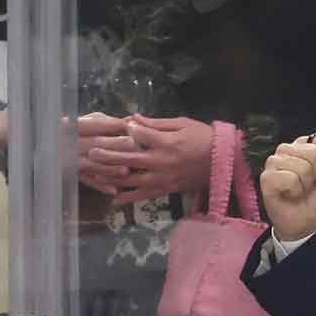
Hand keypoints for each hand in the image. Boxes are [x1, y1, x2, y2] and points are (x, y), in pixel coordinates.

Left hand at [80, 114, 215, 202]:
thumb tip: (132, 118)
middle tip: (91, 151)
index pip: (139, 135)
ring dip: (113, 177)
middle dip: (108, 155)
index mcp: (166, 142)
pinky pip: (146, 195)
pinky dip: (130, 197)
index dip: (125, 130)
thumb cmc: (203, 137)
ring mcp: (164, 177)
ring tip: (95, 174)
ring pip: (133, 180)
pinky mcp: (167, 188)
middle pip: (129, 159)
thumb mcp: (182, 124)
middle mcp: (162, 162)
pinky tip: (115, 197)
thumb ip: (156, 123)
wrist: (224, 161)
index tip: (114, 126)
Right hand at [261, 132, 315, 240]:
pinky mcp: (267, 177)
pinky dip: (296, 191)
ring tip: (300, 190)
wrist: (306, 223)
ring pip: (302, 167)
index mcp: (306, 145)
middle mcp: (288, 149)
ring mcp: (274, 162)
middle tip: (310, 185)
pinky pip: (290, 179)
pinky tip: (290, 195)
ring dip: (306, 184)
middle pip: (314, 152)